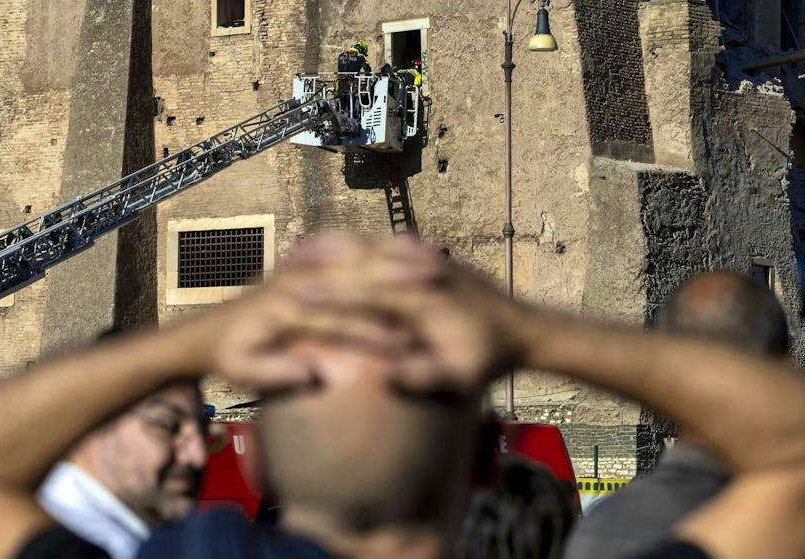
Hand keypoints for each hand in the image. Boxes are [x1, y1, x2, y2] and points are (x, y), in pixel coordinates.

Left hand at [183, 234, 444, 390]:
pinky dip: (377, 246)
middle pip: (355, 279)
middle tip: (438, 288)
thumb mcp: (244, 372)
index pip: (337, 321)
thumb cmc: (233, 355)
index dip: (374, 334)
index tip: (409, 345)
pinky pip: (347, 246)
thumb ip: (276, 373)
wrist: (214, 329)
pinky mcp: (305, 260)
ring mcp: (300, 265)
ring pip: (356, 256)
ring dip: (394, 257)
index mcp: (283, 309)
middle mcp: (294, 280)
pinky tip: (408, 247)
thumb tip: (311, 374)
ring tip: (434, 262)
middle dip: (396, 283)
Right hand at [294, 239, 530, 392]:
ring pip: (372, 248)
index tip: (295, 299)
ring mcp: (428, 260)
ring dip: (336, 252)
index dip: (330, 295)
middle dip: (321, 270)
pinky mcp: (429, 259)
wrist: (524, 329)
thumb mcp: (461, 376)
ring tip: (296, 257)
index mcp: (426, 298)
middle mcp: (424, 271)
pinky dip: (359, 247)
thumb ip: (425, 375)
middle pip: (362, 264)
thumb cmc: (488, 358)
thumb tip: (386, 376)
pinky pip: (387, 246)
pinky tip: (336, 251)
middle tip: (280, 274)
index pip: (368, 291)